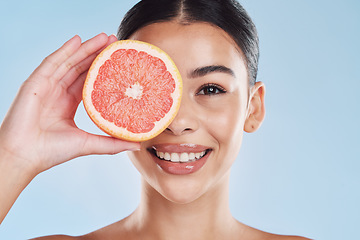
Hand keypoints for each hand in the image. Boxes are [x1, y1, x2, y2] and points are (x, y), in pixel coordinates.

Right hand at [0, 33, 139, 174]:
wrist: (25, 156)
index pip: (89, 81)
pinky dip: (64, 50)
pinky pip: (52, 62)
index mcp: (68, 104)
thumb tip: (138, 143)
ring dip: (86, 48)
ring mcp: (46, 86)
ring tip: (104, 37)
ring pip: (69, 62)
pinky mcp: (35, 83)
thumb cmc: (52, 152)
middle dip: (97, 54)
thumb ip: (112, 143)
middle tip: (115, 42)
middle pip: (81, 67)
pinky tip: (78, 40)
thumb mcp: (88, 143)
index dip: (103, 70)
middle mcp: (58, 92)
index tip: (120, 60)